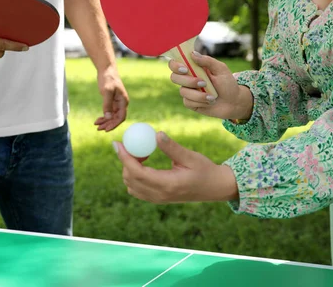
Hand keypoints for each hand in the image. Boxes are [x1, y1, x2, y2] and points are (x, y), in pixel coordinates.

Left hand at [95, 66, 128, 130]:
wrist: (107, 70)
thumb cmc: (108, 79)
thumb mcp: (107, 91)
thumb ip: (107, 104)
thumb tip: (107, 117)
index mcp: (123, 101)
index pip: (121, 117)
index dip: (114, 124)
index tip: (106, 129)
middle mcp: (122, 104)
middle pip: (116, 118)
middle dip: (108, 124)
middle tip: (98, 129)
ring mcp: (117, 103)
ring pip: (112, 116)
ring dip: (105, 122)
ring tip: (96, 126)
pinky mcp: (112, 102)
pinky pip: (109, 112)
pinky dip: (104, 117)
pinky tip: (98, 120)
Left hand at [114, 131, 238, 203]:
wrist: (215, 188)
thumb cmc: (205, 170)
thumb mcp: (190, 157)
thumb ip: (172, 147)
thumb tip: (156, 134)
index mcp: (168, 184)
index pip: (137, 172)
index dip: (124, 157)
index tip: (117, 143)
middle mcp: (160, 195)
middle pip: (130, 179)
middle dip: (126, 161)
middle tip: (133, 144)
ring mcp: (158, 199)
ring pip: (132, 186)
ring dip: (130, 169)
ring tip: (143, 153)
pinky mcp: (159, 199)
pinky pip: (138, 190)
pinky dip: (134, 176)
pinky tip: (145, 163)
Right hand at [169, 51, 252, 119]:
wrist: (234, 102)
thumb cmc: (227, 83)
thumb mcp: (221, 69)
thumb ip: (207, 61)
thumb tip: (192, 54)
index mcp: (193, 67)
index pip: (175, 64)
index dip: (175, 65)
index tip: (185, 69)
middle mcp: (188, 78)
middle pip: (174, 78)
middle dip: (188, 81)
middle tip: (203, 83)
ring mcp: (188, 91)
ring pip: (183, 91)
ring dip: (198, 94)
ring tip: (212, 96)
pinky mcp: (190, 103)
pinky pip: (188, 102)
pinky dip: (200, 102)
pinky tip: (209, 102)